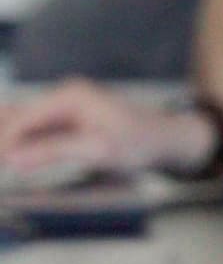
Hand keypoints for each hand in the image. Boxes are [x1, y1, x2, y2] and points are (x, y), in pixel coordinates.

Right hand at [0, 82, 206, 183]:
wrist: (165, 139)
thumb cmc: (138, 141)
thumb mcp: (97, 149)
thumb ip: (53, 151)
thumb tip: (13, 159)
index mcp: (70, 96)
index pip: (23, 120)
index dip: (5, 143)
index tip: (0, 165)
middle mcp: (63, 96)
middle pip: (18, 120)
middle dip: (4, 141)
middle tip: (2, 166)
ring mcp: (63, 107)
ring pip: (22, 125)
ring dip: (9, 142)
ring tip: (5, 164)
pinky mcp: (64, 121)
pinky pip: (34, 132)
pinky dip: (21, 145)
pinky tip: (11, 159)